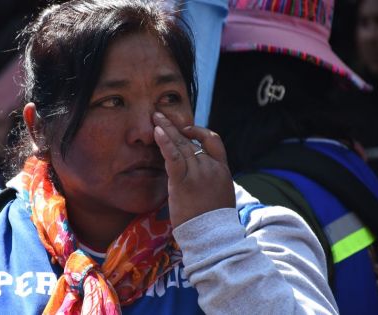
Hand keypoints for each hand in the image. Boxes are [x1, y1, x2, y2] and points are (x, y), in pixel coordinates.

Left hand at [153, 112, 234, 226]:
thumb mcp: (219, 198)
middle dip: (175, 126)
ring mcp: (198, 173)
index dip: (199, 132)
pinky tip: (157, 132)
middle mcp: (211, 167)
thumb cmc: (214, 224)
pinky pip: (173, 156)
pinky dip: (165, 142)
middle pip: (192, 140)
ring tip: (155, 117)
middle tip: (161, 115)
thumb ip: (211, 183)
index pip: (214, 141)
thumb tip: (200, 182)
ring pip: (181, 145)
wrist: (214, 237)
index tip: (186, 130)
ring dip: (166, 129)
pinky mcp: (183, 181)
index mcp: (222, 170)